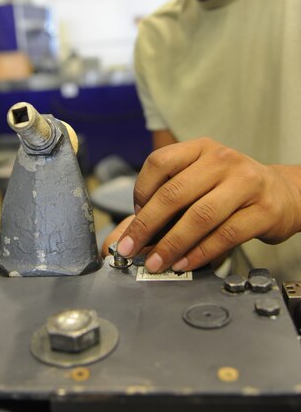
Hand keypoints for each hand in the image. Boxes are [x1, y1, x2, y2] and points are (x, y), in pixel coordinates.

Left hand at [115, 137, 300, 272]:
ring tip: (155, 262)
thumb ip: (169, 198)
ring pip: (200, 216)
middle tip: (129, 248)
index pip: (160, 162)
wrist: (283, 194)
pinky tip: (184, 263)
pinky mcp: (263, 210)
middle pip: (175, 192)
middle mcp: (222, 160)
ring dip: (172, 244)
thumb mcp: (201, 179)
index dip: (141, 190)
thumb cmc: (232, 188)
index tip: (134, 216)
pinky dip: (200, 252)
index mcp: (201, 148)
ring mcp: (245, 183)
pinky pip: (226, 235)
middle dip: (146, 225)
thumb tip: (128, 232)